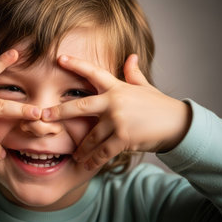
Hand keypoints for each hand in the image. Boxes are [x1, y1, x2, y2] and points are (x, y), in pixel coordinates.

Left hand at [42, 54, 190, 170]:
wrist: (178, 124)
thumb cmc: (158, 105)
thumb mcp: (145, 87)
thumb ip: (133, 74)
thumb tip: (131, 57)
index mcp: (117, 88)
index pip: (93, 73)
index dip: (76, 64)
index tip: (59, 58)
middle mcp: (113, 102)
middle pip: (79, 107)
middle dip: (59, 112)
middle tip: (43, 116)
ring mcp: (117, 120)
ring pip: (90, 136)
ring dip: (81, 148)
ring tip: (74, 155)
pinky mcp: (123, 138)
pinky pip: (103, 150)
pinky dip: (94, 159)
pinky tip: (86, 165)